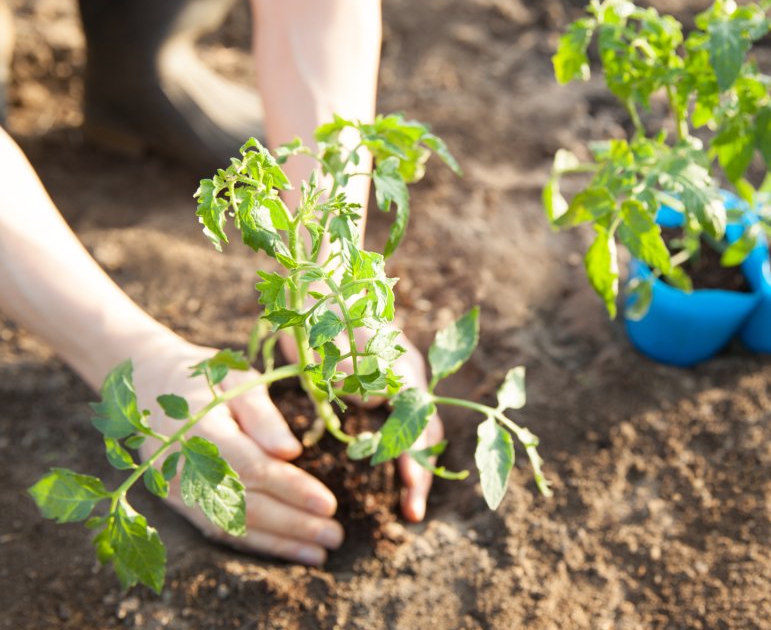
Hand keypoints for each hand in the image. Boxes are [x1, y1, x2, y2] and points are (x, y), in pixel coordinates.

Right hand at [132, 337, 341, 565]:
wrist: (150, 383)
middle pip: (245, 504)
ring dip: (278, 542)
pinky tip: (286, 550)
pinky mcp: (177, 501)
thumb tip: (290, 452)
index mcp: (201, 430)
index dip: (292, 488)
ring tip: (318, 553)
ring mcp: (176, 489)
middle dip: (294, 524)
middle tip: (335, 536)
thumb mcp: (238, 380)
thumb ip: (263, 416)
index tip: (329, 504)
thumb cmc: (208, 377)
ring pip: (233, 525)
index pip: (253, 468)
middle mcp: (183, 467)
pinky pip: (219, 528)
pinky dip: (255, 542)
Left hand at [278, 323, 443, 521]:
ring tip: (409, 505)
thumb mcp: (326, 337)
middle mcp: (410, 372)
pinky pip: (408, 420)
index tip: (410, 485)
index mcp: (398, 362)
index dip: (414, 453)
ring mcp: (405, 376)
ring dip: (417, 464)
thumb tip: (371, 401)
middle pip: (426, 427)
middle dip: (421, 470)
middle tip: (412, 512)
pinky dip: (407, 448)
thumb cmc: (320, 310)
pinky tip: (403, 475)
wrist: (322, 282)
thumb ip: (348, 366)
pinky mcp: (393, 381)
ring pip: (421, 426)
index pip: (415, 416)